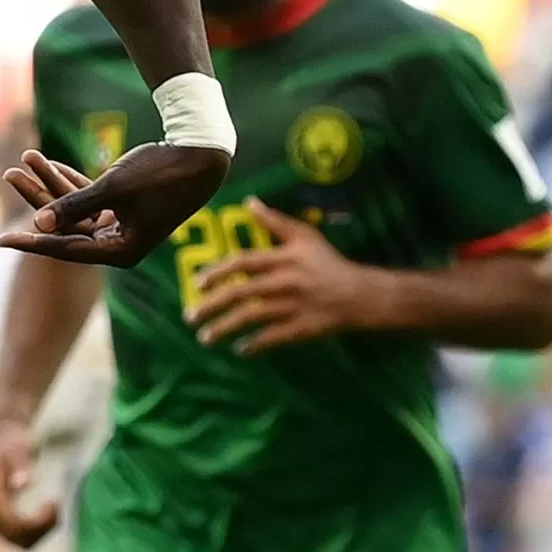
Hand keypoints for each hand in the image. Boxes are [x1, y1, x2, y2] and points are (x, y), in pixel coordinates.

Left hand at [0, 143, 227, 268]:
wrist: (202, 153)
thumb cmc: (161, 172)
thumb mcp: (114, 188)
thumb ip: (74, 205)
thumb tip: (38, 222)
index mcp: (120, 251)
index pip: (66, 249)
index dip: (32, 242)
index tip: (2, 239)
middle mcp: (119, 243)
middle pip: (66, 226)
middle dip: (37, 198)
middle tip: (7, 177)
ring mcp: (122, 225)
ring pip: (75, 208)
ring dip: (50, 184)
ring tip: (22, 160)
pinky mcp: (125, 206)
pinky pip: (89, 197)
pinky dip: (70, 181)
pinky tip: (47, 163)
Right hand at [0, 416, 57, 548]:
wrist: (1, 441)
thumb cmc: (12, 442)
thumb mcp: (18, 447)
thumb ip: (21, 462)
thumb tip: (22, 482)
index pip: (15, 526)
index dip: (40, 523)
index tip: (55, 502)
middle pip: (19, 539)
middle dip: (43, 528)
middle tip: (56, 505)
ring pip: (21, 542)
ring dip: (42, 530)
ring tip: (53, 508)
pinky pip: (20, 539)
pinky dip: (37, 531)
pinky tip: (46, 514)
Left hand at [183, 198, 394, 353]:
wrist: (361, 294)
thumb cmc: (328, 262)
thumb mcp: (305, 235)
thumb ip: (275, 221)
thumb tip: (249, 202)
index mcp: (284, 258)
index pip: (244, 263)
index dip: (218, 272)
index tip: (198, 284)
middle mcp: (286, 281)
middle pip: (243, 294)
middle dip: (212, 306)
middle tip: (190, 316)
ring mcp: (295, 306)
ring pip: (254, 318)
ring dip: (226, 329)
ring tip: (205, 338)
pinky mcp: (303, 328)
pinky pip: (274, 338)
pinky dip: (256, 345)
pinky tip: (239, 350)